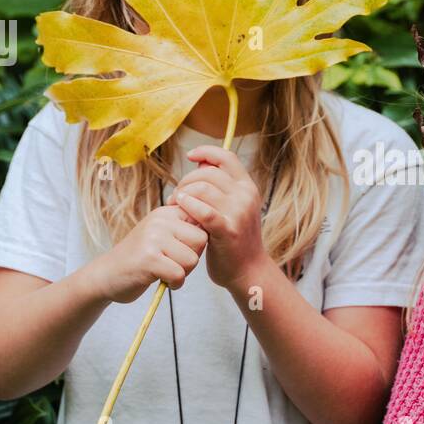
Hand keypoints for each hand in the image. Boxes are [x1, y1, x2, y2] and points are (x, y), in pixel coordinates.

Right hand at [86, 205, 206, 303]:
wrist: (106, 275)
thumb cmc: (140, 258)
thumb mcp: (161, 235)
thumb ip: (184, 228)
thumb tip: (216, 223)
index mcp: (166, 212)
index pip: (202, 221)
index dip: (198, 242)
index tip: (182, 250)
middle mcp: (159, 220)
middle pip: (201, 240)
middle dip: (192, 258)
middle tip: (174, 263)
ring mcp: (153, 238)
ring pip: (192, 259)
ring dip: (183, 272)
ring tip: (166, 271)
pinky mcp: (149, 259)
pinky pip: (179, 274)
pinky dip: (175, 283)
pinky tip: (163, 281)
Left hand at [173, 145, 266, 292]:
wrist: (248, 271)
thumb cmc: (234, 239)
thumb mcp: (234, 207)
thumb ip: (219, 187)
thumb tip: (199, 163)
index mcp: (247, 187)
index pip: (226, 157)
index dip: (206, 152)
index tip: (190, 156)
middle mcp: (246, 196)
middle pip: (208, 172)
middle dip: (186, 181)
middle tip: (176, 196)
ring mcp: (239, 213)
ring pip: (202, 188)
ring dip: (183, 194)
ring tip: (176, 206)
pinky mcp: (228, 230)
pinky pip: (203, 210)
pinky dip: (188, 206)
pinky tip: (180, 209)